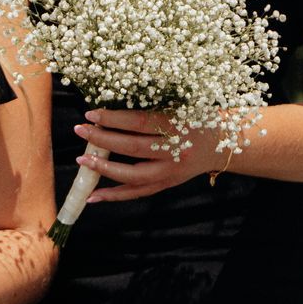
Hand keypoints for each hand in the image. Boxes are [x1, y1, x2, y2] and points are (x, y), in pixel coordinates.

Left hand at [75, 109, 218, 202]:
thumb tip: (106, 112)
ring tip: (82, 159)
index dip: (113, 119)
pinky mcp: (167, 184)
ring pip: (133, 175)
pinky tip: (92, 196)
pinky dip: (114, 195)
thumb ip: (148, 110)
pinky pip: (137, 193)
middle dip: (102, 139)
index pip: (139, 122)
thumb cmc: (195, 118)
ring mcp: (171, 172)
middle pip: (132, 148)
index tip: (91, 113)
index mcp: (178, 126)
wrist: (222, 144)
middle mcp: (175, 152)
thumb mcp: (177, 108)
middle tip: (80, 130)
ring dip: (104, 169)